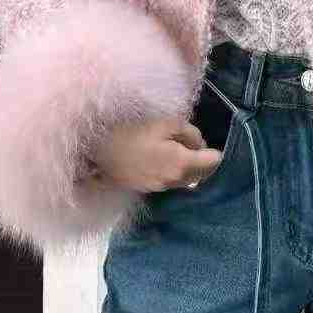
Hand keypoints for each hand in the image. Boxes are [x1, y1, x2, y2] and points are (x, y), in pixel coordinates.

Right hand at [78, 117, 222, 192]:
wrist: (99, 150)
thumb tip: (199, 146)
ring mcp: (161, 188)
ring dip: (189, 168)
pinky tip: (162, 159)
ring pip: (188, 180)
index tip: (202, 141)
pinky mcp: (149, 189)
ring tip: (176, 149)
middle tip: (190, 143)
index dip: (212, 150)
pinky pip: (172, 182)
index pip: (213, 163)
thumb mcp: (167, 123)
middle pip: (203, 175)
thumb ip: (190, 133)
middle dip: (203, 161)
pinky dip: (174, 172)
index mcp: (182, 164)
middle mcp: (175, 181)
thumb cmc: (134, 131)